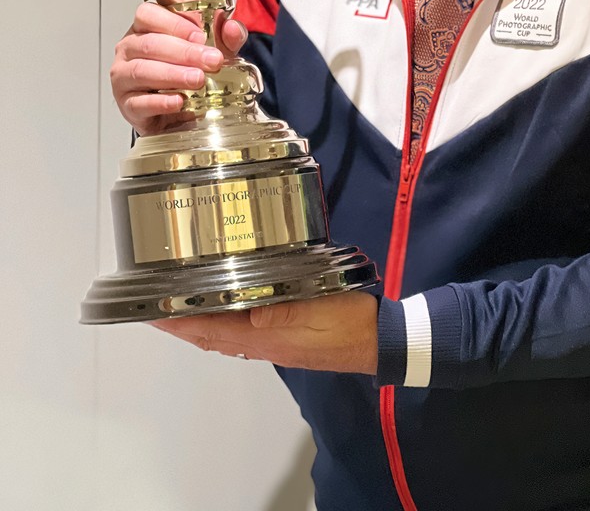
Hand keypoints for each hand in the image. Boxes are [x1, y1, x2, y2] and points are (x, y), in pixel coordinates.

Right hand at [111, 0, 247, 135]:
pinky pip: (139, 102)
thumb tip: (232, 27)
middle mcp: (129, 49)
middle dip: (184, 52)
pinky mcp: (127, 106)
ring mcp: (123, 77)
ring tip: (198, 79)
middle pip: (150, 43)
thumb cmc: (187, 72)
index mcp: (144, 28)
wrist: (176, 112)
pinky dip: (160, 102)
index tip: (201, 35)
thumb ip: (225, 37)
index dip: (175, 23)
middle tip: (212, 60)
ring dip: (173, 74)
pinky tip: (179, 101)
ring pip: (141, 71)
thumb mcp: (211, 50)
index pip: (148, 14)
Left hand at [150, 292, 378, 374]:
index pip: (211, 329)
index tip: (151, 311)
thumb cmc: (348, 321)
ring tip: (179, 308)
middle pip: (211, 337)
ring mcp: (274, 343)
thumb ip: (283, 308)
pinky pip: (241, 334)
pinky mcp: (285, 339)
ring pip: (224, 337)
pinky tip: (222, 311)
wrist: (377, 340)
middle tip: (155, 308)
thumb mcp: (316, 306)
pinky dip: (221, 324)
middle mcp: (263, 343)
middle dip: (181, 324)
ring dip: (198, 325)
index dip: (179, 321)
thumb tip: (250, 310)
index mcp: (265, 335)